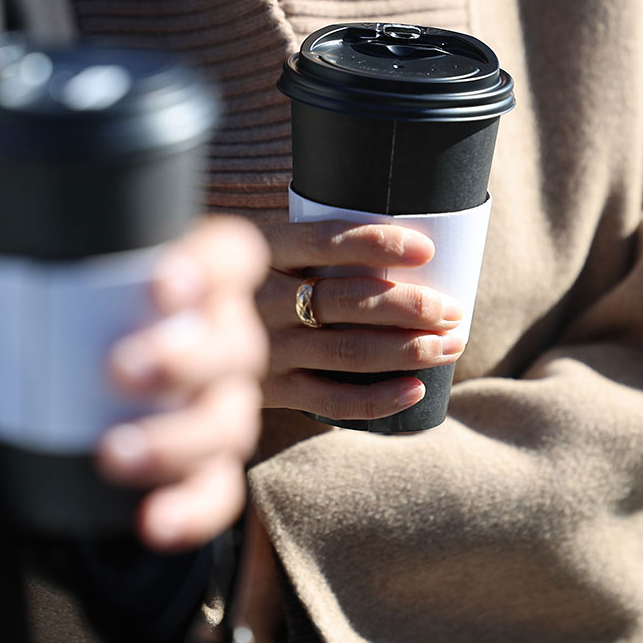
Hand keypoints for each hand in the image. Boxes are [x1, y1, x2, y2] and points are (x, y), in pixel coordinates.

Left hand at [0, 216, 269, 551]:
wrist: (99, 374)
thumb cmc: (79, 314)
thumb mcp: (38, 284)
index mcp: (197, 278)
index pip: (229, 257)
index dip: (210, 267)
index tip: (162, 283)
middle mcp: (224, 339)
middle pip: (233, 345)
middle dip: (185, 360)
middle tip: (117, 370)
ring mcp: (222, 404)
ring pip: (227, 423)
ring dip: (176, 441)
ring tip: (113, 455)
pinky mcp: (211, 464)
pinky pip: (220, 491)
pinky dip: (192, 510)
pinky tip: (153, 522)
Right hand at [255, 220, 464, 420]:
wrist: (191, 330)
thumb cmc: (253, 280)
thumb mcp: (265, 247)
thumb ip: (313, 244)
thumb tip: (407, 241)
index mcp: (262, 251)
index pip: (323, 242)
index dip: (377, 244)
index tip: (426, 249)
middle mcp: (261, 300)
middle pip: (347, 300)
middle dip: (410, 305)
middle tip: (452, 309)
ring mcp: (267, 349)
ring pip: (349, 350)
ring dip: (408, 349)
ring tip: (451, 344)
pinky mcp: (274, 391)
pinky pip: (333, 400)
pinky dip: (380, 398)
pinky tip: (416, 389)